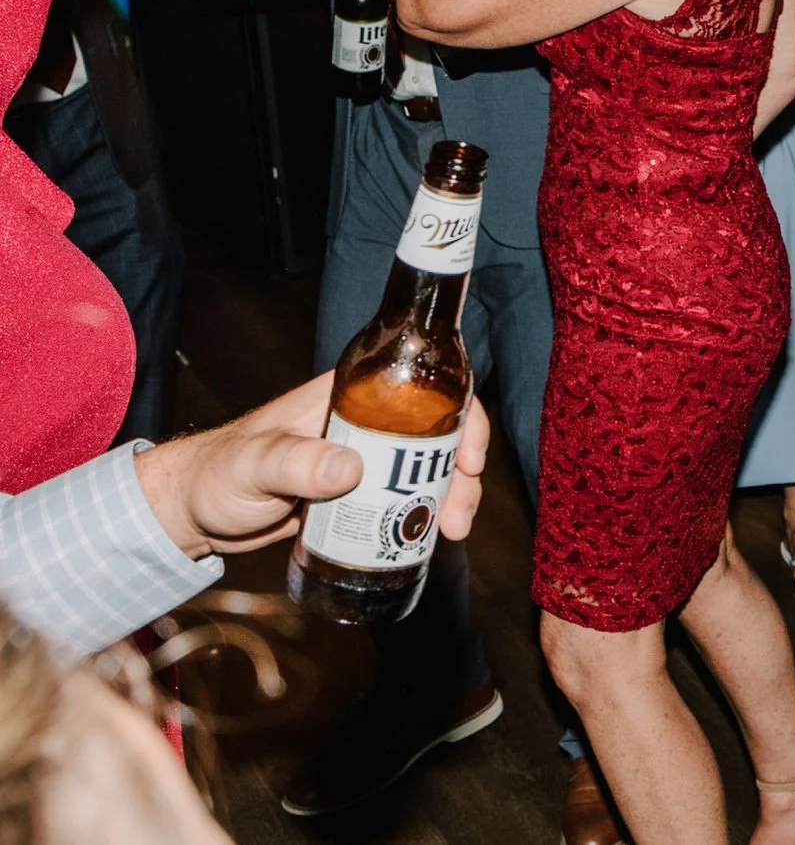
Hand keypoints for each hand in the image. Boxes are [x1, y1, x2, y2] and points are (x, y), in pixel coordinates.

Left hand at [132, 372, 491, 559]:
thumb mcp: (254, 464)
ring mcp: (366, 458)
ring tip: (448, 532)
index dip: (461, 418)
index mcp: (349, 395)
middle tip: (456, 515)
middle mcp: (366, 421)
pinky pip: (406, 498)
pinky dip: (425, 515)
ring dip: (449, 498)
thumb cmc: (216, 474)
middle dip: (462, 472)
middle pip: (438, 433)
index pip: (424, 389)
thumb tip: (351, 470)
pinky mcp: (360, 493)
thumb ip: (295, 462)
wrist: (194, 514)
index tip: (468, 459)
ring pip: (428, 469)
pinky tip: (427, 539)